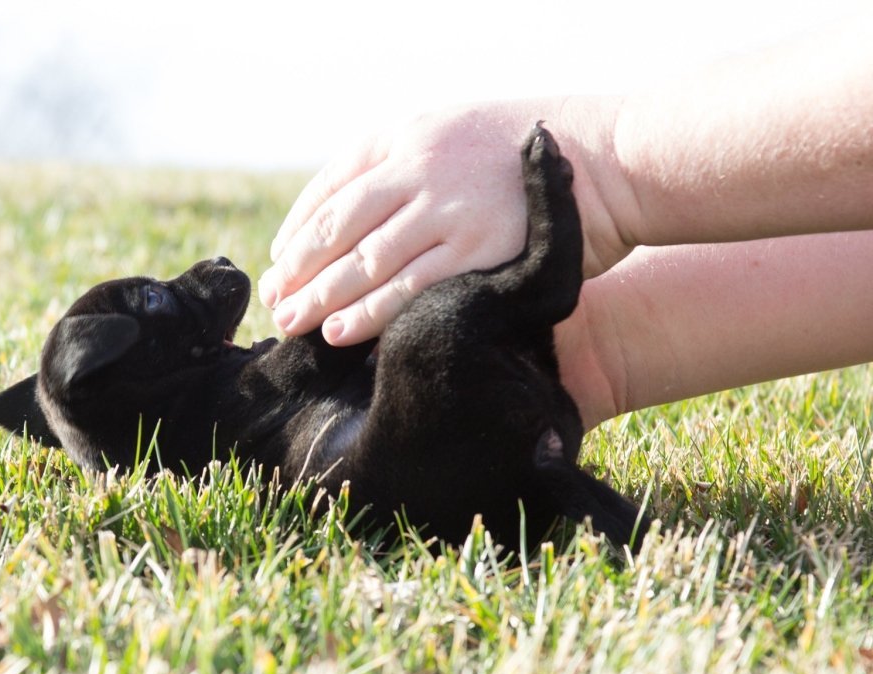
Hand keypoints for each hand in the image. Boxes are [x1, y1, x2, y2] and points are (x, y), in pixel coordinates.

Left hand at [260, 100, 628, 345]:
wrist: (607, 159)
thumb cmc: (530, 156)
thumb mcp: (458, 137)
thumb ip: (408, 169)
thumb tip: (355, 216)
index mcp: (408, 134)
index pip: (332, 183)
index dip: (299, 226)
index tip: (279, 259)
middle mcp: (418, 163)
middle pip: (337, 224)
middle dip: (298, 268)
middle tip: (273, 300)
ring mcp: (447, 206)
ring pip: (364, 260)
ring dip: (321, 296)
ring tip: (293, 322)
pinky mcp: (477, 248)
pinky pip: (409, 287)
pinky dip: (370, 312)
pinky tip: (340, 332)